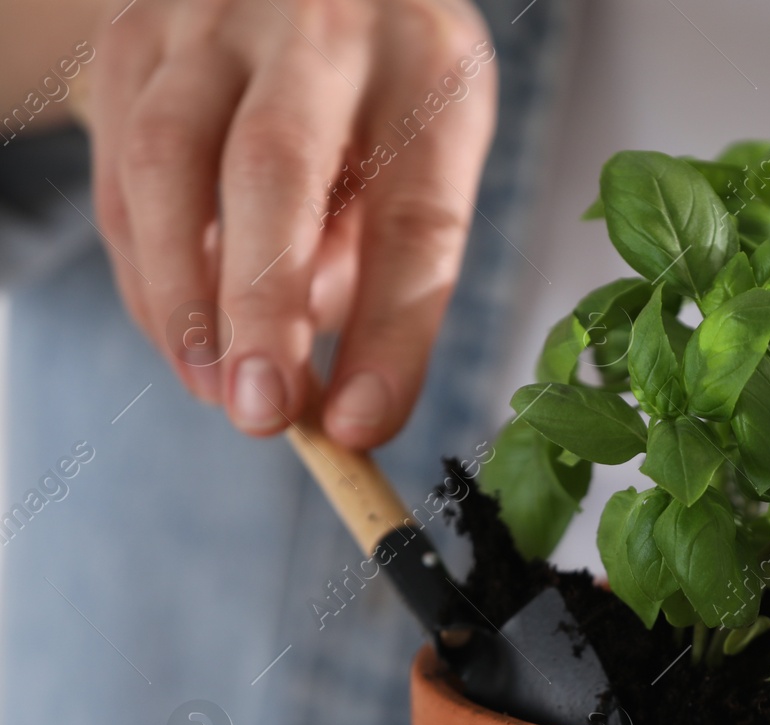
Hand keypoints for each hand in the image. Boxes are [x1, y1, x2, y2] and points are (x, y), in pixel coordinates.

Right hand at [78, 0, 496, 445]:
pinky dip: (147, 267)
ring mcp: (211, 20)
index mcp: (425, 67)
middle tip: (260, 416)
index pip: (417, 214)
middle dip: (261, 307)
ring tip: (218, 392)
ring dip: (182, 300)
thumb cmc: (391, 83)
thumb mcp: (432, 152)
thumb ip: (390, 260)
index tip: (363, 426)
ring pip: (166, 163)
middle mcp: (318, 27)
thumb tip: (332, 394)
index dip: (392, 332)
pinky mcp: (133, 38)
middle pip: (275, 168)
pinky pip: (122, 169)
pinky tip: (182, 333)